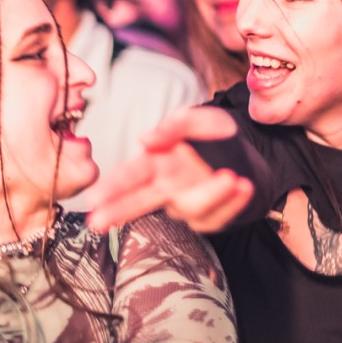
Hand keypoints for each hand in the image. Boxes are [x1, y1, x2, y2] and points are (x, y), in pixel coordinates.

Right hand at [86, 106, 251, 232]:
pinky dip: (232, 202)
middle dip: (117, 211)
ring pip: (190, 208)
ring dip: (210, 194)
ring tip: (231, 177)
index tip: (93, 199)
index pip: (130, 174)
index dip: (110, 187)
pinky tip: (243, 186)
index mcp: (157, 161)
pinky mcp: (210, 217)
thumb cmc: (215, 135)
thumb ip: (176, 125)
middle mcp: (166, 185)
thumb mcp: (199, 119)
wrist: (248, 152)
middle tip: (97, 222)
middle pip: (138, 201)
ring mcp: (187, 203)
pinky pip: (218, 216)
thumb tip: (146, 140)